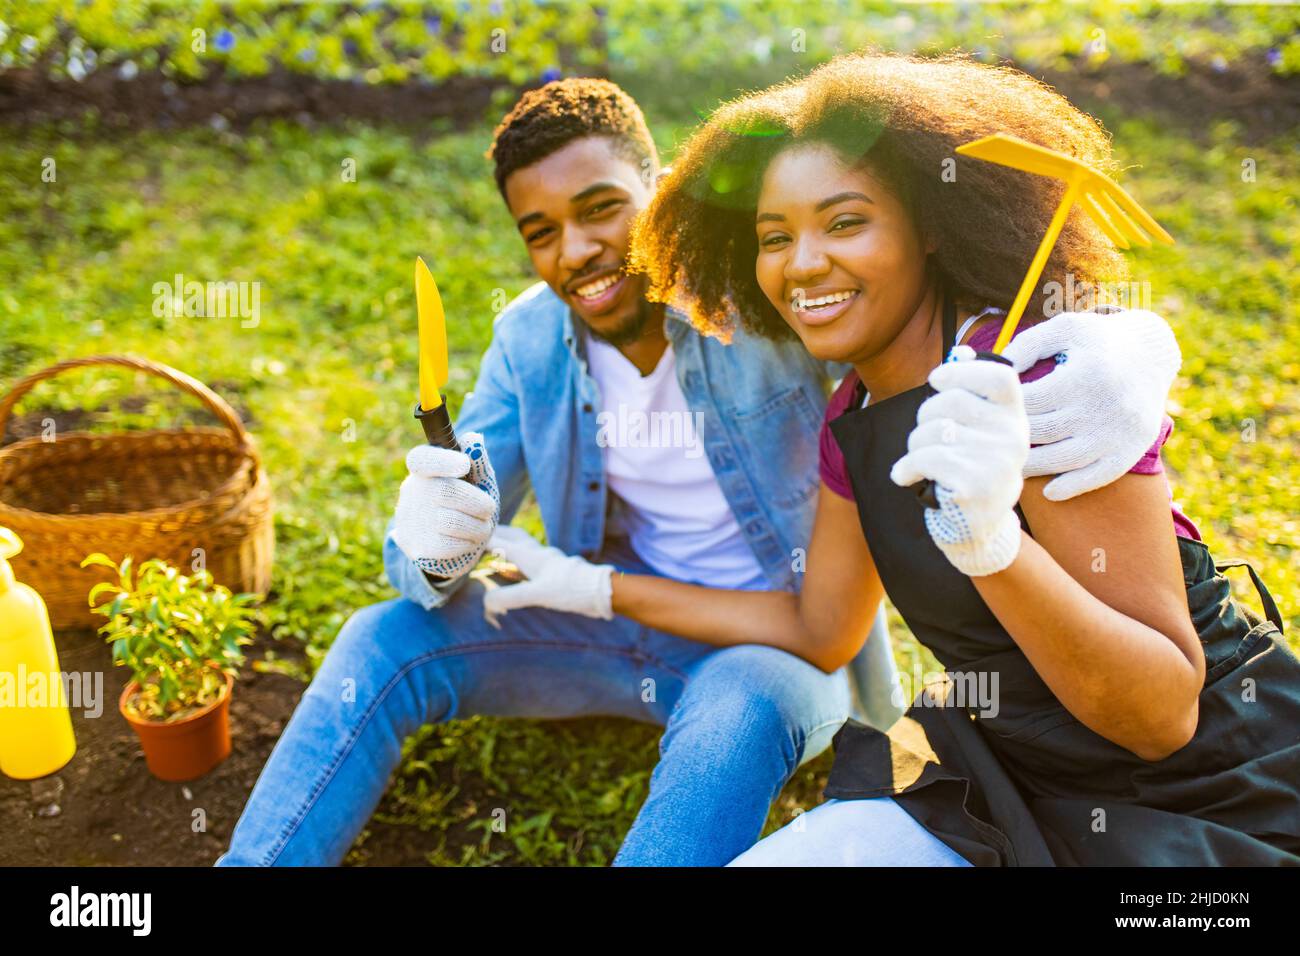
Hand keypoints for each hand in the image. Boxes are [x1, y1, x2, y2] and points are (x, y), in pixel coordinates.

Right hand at [391, 431, 498, 579]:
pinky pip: (447, 545)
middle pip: (445, 491)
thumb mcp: (476, 483)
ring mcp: (409, 519)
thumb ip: (477, 462)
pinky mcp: (415, 546)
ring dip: (477, 526)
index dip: (441, 460)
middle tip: (489, 510)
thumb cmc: (466, 506)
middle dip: (478, 502)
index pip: (421, 459)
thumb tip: (474, 440)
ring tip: (482, 527)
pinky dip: (467, 543)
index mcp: (425, 470)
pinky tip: (468, 541)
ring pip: (450, 521)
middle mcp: (411, 491)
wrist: (451, 545)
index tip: (464, 465)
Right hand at [481, 526, 613, 626]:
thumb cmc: (570, 589)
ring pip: (524, 545)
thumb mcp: (537, 595)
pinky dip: (521, 558)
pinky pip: (533, 558)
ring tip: (496, 549)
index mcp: (530, 555)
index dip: (481, 539)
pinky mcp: (556, 570)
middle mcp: (538, 553)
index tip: (464, 537)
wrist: (601, 591)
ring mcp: (548, 561)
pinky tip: (521, 568)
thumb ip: (510, 597)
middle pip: (512, 536)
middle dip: (495, 534)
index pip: (499, 541)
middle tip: (478, 534)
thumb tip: (486, 602)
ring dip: (509, 543)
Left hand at [890, 346, 1027, 576]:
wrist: (979, 530)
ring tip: (919, 461)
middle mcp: (1013, 437)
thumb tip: (960, 352)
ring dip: (913, 446)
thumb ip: (972, 394)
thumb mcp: (981, 432)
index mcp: (1016, 418)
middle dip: (923, 418)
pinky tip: (905, 477)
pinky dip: (906, 467)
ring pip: (932, 431)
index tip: (935, 380)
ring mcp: (996, 462)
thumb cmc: (971, 470)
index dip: (962, 371)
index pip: (1000, 377)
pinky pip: (925, 458)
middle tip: (923, 437)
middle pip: (950, 401)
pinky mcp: (974, 486)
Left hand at [1001, 309, 1179, 500]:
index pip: (1030, 401)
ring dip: (1032, 467)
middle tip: (990, 441)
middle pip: (1042, 432)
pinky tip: (1049, 492)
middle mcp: (1103, 406)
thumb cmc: (1097, 341)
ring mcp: (1117, 432)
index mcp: (1084, 375)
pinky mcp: (1130, 450)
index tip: (990, 410)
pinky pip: (1098, 477)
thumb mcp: (1065, 329)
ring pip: (1064, 459)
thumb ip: (1027, 344)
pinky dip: (1071, 487)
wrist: (1151, 355)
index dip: (1006, 406)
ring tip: (1011, 464)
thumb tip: (997, 369)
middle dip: (1012, 436)